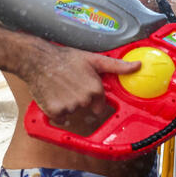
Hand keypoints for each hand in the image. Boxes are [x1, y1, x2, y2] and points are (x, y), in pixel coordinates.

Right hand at [25, 45, 140, 121]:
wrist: (38, 60)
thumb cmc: (65, 58)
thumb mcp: (94, 59)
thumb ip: (117, 66)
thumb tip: (138, 66)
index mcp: (95, 88)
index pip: (100, 104)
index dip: (93, 98)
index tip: (84, 89)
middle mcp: (84, 99)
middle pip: (86, 108)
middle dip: (80, 100)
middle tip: (71, 86)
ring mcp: (69, 106)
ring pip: (73, 112)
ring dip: (68, 105)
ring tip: (61, 89)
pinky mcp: (55, 111)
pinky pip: (60, 118)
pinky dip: (57, 111)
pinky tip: (54, 97)